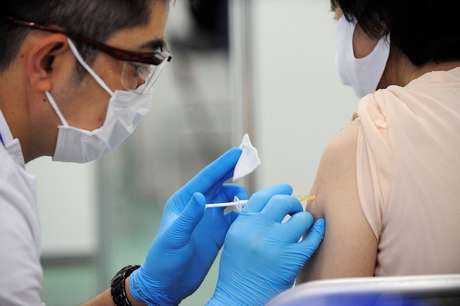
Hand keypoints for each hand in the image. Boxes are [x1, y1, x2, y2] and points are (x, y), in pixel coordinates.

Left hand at [129, 148, 247, 305]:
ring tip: (252, 202)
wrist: (167, 284)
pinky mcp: (217, 234)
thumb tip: (201, 195)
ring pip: (229, 201)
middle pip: (220, 185)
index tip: (238, 152)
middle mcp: (198, 207)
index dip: (223, 164)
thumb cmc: (164, 259)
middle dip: (235, 173)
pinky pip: (234, 219)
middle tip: (252, 162)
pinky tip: (253, 216)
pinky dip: (244, 216)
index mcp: (185, 201)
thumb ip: (189, 216)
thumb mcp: (174, 237)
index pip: (206, 178)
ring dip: (241, 198)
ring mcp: (209, 220)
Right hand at [208, 184, 324, 305]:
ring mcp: (275, 244)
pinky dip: (318, 231)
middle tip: (295, 208)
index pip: (261, 196)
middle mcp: (258, 230)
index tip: (286, 189)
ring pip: (300, 217)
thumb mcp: (234, 240)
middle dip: (292, 202)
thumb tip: (270, 204)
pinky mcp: (291, 259)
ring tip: (302, 225)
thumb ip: (249, 221)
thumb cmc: (237, 272)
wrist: (239, 299)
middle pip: (282, 201)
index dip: (277, 190)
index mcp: (242, 225)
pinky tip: (318, 229)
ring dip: (304, 219)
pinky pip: (312, 237)